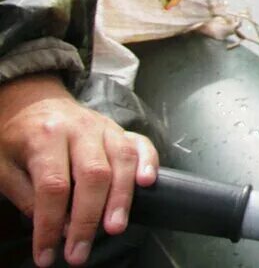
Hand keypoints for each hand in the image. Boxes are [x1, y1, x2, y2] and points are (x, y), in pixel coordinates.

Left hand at [0, 74, 158, 266]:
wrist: (34, 103)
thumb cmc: (18, 139)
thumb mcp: (5, 167)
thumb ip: (28, 196)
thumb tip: (56, 226)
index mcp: (45, 136)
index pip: (53, 185)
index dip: (51, 224)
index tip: (47, 254)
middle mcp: (80, 129)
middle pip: (93, 174)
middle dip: (89, 218)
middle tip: (80, 251)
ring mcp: (104, 127)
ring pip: (121, 160)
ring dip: (121, 198)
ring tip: (114, 228)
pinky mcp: (120, 130)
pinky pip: (141, 144)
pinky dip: (148, 162)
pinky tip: (148, 183)